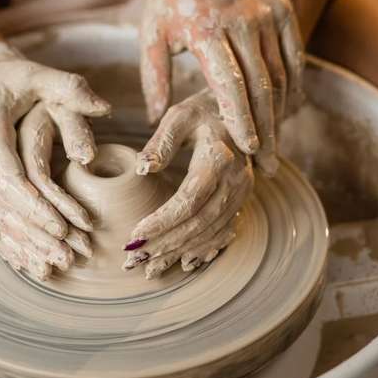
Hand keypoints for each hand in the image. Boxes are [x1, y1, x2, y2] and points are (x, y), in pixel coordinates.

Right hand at [0, 43, 109, 280]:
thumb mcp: (24, 73)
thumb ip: (65, 87)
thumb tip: (106, 108)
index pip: (12, 183)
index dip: (36, 208)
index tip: (62, 228)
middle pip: (4, 212)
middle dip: (36, 238)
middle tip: (69, 258)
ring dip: (22, 249)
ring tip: (53, 269)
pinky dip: (6, 246)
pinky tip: (26, 265)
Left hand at [123, 89, 252, 278]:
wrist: (243, 109)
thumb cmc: (203, 111)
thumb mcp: (179, 116)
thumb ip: (159, 142)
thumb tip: (141, 169)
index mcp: (218, 159)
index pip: (188, 200)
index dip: (162, 221)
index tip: (135, 234)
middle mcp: (236, 181)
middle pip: (199, 223)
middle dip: (165, 245)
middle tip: (134, 259)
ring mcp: (242, 193)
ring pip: (210, 233)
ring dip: (180, 253)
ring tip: (150, 268)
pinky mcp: (242, 200)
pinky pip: (223, 232)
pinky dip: (203, 250)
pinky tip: (184, 262)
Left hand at [141, 0, 304, 174]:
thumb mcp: (151, 31)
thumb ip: (153, 76)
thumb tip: (152, 119)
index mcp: (205, 30)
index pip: (229, 82)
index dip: (240, 118)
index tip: (249, 148)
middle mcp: (241, 22)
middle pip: (261, 84)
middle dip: (267, 128)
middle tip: (268, 163)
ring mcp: (267, 12)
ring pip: (282, 72)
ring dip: (282, 112)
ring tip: (278, 145)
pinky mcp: (283, 7)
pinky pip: (295, 53)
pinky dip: (295, 84)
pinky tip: (290, 110)